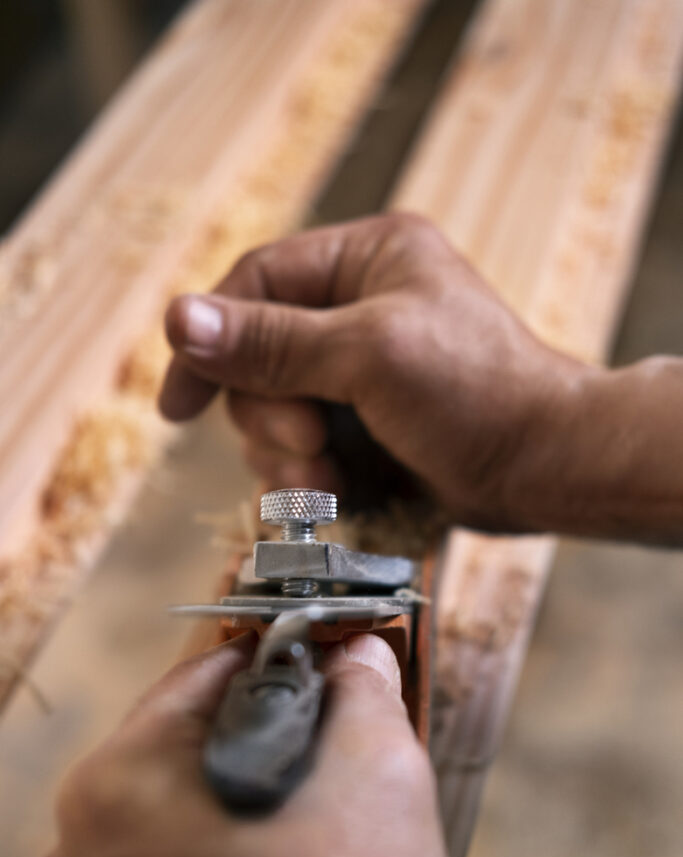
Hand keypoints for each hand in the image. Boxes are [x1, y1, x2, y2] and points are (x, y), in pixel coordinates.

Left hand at [38, 634, 463, 856]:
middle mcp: (78, 854)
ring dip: (239, 815)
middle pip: (183, 753)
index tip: (326, 670)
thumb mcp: (377, 775)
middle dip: (261, 743)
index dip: (279, 663)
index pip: (203, 679)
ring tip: (313, 838)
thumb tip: (358, 654)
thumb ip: (363, 691)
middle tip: (330, 759)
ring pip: (174, 825)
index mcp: (119, 784)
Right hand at [159, 212, 589, 530]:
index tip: (178, 404)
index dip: (209, 339)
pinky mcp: (367, 423)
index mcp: (365, 258)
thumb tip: (178, 318)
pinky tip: (340, 491)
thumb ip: (271, 342)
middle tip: (308, 446)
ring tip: (327, 477)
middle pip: (257, 357)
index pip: (256, 283)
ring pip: (275, 411)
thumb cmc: (476, 393)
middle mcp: (358, 306)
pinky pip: (305, 446)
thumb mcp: (368, 355)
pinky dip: (311, 476)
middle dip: (271, 415)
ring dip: (288, 455)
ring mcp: (361, 370)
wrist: (546, 468)